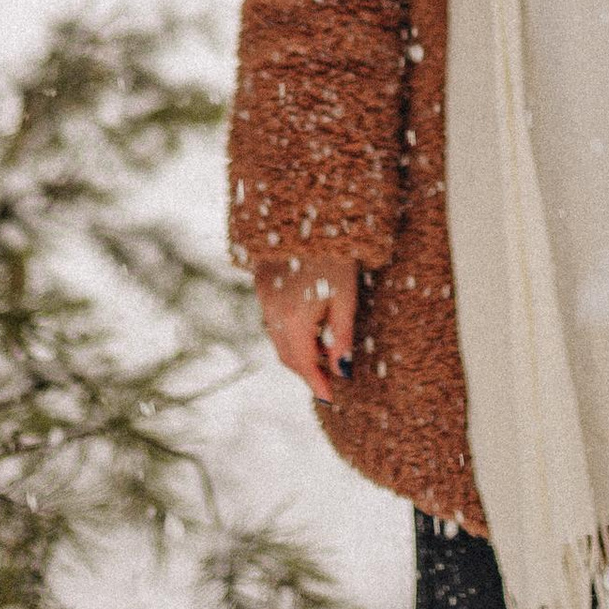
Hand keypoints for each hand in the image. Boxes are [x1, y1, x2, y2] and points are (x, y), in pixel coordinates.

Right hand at [256, 256, 359, 403]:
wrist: (307, 210)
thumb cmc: (335, 252)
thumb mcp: (346, 296)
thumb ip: (341, 337)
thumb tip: (342, 371)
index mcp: (292, 317)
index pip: (302, 363)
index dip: (316, 383)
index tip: (330, 398)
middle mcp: (271, 310)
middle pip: (287, 354)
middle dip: (307, 369)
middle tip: (330, 378)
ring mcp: (263, 296)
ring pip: (278, 337)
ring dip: (299, 350)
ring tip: (325, 350)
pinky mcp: (261, 283)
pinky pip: (273, 319)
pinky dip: (290, 331)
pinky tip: (311, 324)